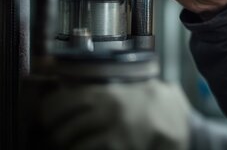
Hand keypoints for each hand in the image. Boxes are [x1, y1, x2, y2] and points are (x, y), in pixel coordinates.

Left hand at [40, 79, 190, 149]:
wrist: (178, 124)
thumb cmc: (155, 103)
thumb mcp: (134, 85)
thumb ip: (110, 87)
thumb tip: (73, 88)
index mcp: (109, 91)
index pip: (64, 100)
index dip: (50, 111)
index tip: (47, 117)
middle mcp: (108, 109)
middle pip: (64, 127)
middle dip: (58, 135)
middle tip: (59, 136)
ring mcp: (114, 130)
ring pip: (74, 144)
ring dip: (70, 147)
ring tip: (76, 145)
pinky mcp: (120, 146)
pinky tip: (90, 148)